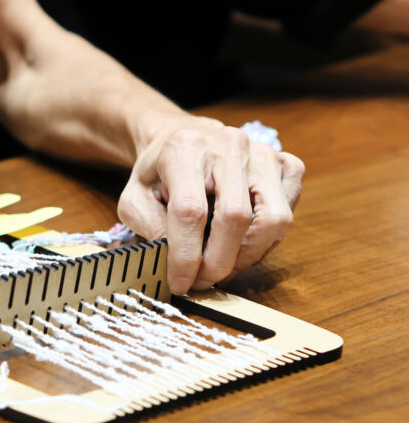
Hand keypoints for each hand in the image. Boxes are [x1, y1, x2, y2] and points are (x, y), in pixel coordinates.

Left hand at [117, 116, 304, 293]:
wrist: (182, 139)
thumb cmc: (157, 174)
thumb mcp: (134, 199)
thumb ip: (149, 229)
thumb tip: (176, 263)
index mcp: (185, 149)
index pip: (191, 212)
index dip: (187, 256)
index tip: (180, 283)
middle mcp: (230, 144)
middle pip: (236, 218)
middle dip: (218, 263)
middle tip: (202, 281)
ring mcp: (263, 153)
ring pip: (273, 220)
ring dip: (247, 256)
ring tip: (221, 265)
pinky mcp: (286, 164)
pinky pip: (287, 214)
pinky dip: (266, 241)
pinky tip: (240, 243)